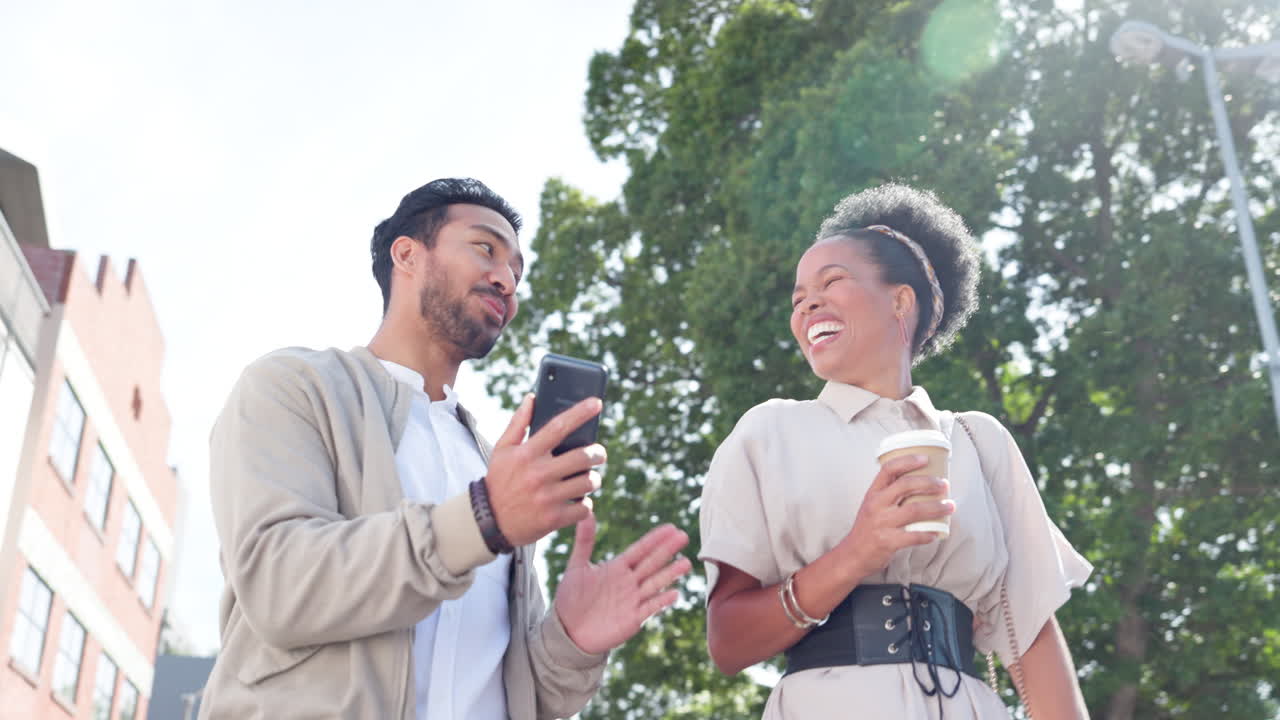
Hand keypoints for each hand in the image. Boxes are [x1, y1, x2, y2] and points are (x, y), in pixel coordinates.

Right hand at [485, 395, 605, 546]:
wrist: (489, 522)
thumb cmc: (499, 481)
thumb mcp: (502, 450)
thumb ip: (518, 424)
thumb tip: (532, 398)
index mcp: (527, 454)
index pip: (558, 426)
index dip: (580, 412)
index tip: (597, 403)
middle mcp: (538, 474)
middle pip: (582, 456)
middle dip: (598, 453)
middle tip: (599, 454)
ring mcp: (547, 497)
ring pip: (588, 482)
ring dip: (593, 480)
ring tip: (588, 479)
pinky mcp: (553, 519)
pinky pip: (584, 508)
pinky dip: (585, 505)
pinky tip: (577, 502)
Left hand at [554, 509, 691, 654]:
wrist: (568, 631)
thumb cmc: (571, 598)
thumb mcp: (576, 566)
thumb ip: (584, 541)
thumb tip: (586, 512)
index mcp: (618, 567)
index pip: (640, 550)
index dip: (655, 539)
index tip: (671, 527)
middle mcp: (629, 582)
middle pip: (651, 563)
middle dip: (667, 550)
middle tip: (683, 536)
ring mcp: (632, 600)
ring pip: (655, 583)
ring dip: (670, 574)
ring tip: (686, 563)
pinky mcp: (632, 619)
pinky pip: (649, 608)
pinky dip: (661, 601)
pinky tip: (674, 593)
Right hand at [837, 454, 953, 577]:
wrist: (853, 555)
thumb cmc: (868, 528)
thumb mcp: (872, 505)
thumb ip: (890, 494)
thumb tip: (921, 484)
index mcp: (873, 493)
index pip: (889, 469)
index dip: (908, 461)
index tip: (926, 459)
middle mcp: (876, 505)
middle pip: (905, 485)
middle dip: (929, 482)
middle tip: (944, 484)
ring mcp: (881, 523)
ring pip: (914, 510)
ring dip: (936, 507)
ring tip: (950, 506)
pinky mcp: (887, 541)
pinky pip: (913, 536)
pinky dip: (928, 534)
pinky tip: (936, 532)